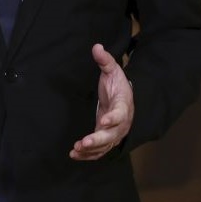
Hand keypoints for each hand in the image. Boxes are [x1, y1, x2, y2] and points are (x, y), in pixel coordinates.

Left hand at [70, 43, 134, 160]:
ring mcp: (114, 134)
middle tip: (84, 142)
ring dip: (91, 150)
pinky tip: (74, 155)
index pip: (120, 114)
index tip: (104, 120)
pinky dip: (88, 155)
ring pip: (105, 146)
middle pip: (112, 135)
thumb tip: (97, 46)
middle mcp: (121, 124)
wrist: (125, 101)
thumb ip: (105, 61)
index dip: (113, 118)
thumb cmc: (118, 86)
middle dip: (98, 140)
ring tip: (76, 150)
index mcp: (123, 106)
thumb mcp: (113, 71)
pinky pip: (99, 151)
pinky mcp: (106, 140)